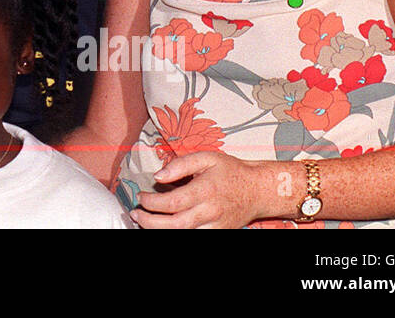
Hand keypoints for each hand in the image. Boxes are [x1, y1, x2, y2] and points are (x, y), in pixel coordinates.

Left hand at [132, 151, 271, 228]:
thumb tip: (158, 176)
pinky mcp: (219, 234)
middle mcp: (210, 211)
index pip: (172, 203)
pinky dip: (177, 233)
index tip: (141, 197)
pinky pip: (195, 237)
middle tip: (136, 214)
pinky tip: (165, 226)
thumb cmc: (231, 171)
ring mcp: (215, 226)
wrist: (258, 190)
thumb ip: (181, 164)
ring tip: (145, 222)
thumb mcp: (207, 158)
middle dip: (150, 222)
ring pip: (183, 234)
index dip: (151, 203)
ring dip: (161, 230)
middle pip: (175, 225)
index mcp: (205, 190)